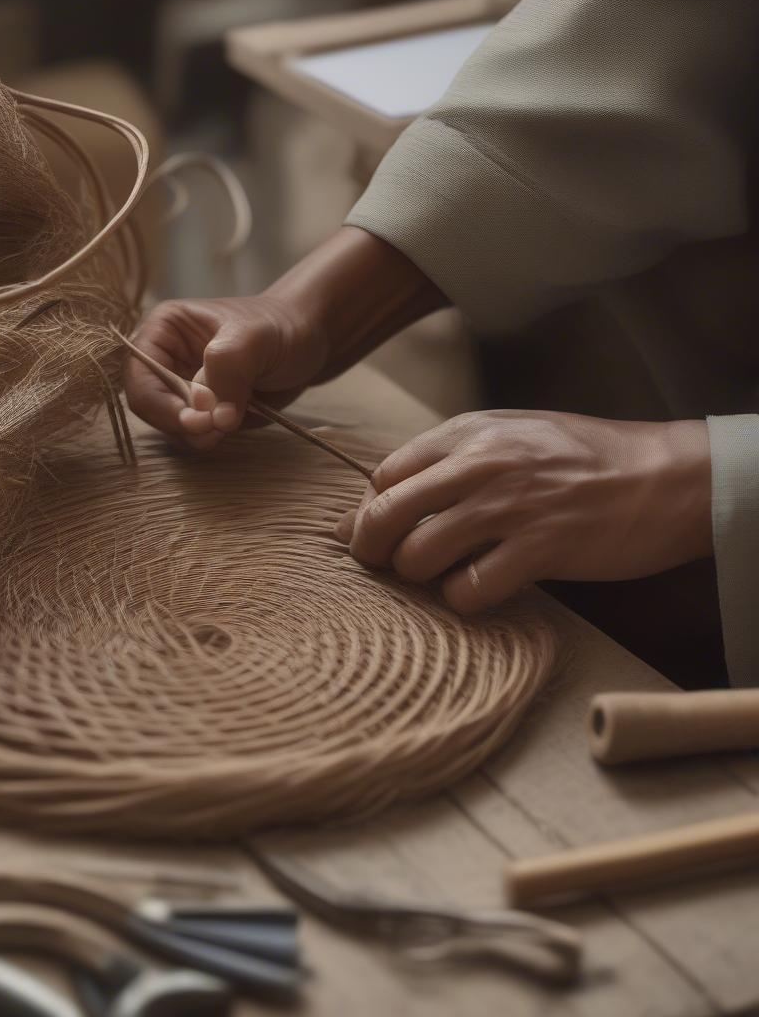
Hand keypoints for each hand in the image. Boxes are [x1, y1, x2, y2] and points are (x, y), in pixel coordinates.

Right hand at [124, 227, 444, 448]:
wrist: (307, 344)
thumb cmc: (280, 328)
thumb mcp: (254, 338)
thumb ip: (227, 369)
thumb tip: (210, 414)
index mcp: (162, 330)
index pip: (139, 377)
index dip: (163, 404)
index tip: (200, 419)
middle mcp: (163, 361)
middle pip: (148, 408)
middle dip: (182, 424)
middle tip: (218, 429)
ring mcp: (180, 389)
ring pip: (169, 428)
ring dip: (197, 437)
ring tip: (231, 423)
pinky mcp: (200, 413)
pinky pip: (191, 438)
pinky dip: (208, 441)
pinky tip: (232, 426)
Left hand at [336, 410, 711, 613]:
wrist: (666, 476)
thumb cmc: (580, 458)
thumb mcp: (508, 436)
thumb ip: (443, 463)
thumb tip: (366, 505)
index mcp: (468, 433)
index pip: (382, 477)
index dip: (371, 511)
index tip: (384, 532)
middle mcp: (479, 465)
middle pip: (383, 516)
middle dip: (371, 550)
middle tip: (386, 566)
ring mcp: (508, 507)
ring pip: (416, 557)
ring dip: (419, 577)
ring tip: (444, 574)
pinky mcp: (539, 550)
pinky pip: (467, 590)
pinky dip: (463, 599)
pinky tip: (481, 588)